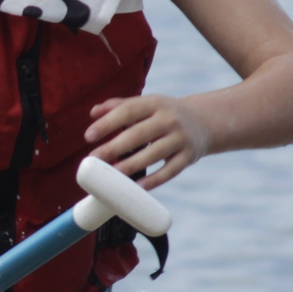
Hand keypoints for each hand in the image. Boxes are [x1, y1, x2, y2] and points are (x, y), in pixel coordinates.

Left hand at [84, 94, 209, 190]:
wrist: (204, 121)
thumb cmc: (164, 114)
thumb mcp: (146, 104)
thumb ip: (119, 106)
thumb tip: (93, 112)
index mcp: (155, 103)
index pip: (128, 110)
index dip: (107, 123)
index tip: (88, 136)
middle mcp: (169, 119)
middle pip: (139, 134)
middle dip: (114, 147)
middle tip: (94, 158)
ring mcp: (181, 138)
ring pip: (153, 154)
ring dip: (131, 165)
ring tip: (112, 174)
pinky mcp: (189, 156)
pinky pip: (169, 171)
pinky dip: (153, 180)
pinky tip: (137, 187)